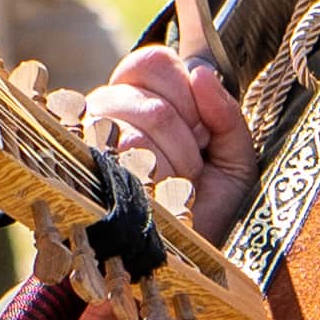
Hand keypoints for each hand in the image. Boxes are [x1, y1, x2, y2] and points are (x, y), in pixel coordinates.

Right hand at [80, 46, 254, 226]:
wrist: (183, 258)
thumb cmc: (205, 204)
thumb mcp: (233, 155)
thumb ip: (226, 112)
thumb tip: (202, 74)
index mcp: (137, 93)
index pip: (152, 61)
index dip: (185, 93)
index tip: (199, 128)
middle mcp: (105, 112)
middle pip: (153, 106)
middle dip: (187, 143)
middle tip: (191, 168)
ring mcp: (89, 144)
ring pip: (139, 136)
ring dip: (174, 168)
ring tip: (176, 187)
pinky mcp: (87, 175)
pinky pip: (126, 164)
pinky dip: (158, 185)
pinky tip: (161, 199)